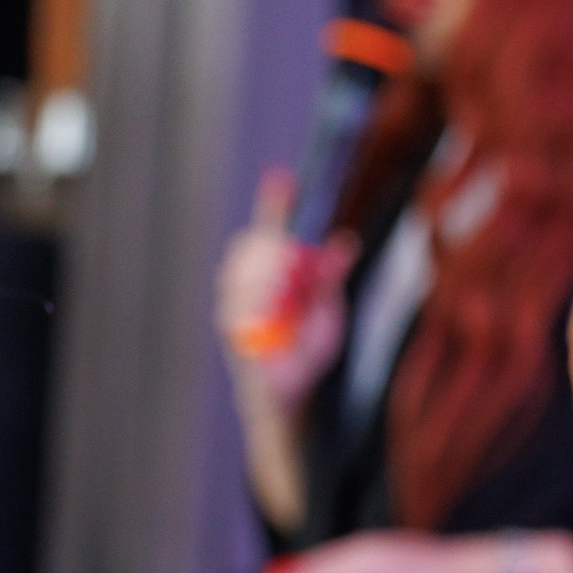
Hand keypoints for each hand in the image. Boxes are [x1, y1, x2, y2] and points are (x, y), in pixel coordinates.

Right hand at [214, 169, 350, 409]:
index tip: (281, 178)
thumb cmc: (307, 353)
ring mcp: (235, 296)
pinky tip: (270, 324)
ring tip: (286, 311)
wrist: (285, 394)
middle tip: (301, 274)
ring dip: (272, 285)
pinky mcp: (227, 317)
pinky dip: (260, 309)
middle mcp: (252, 277)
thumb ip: (331, 278)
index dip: (276, 204)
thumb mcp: (329, 313)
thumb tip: (345, 242)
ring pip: (250, 270)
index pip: (274, 229)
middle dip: (279, 254)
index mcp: (278, 270)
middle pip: (259, 244)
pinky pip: (242, 300)